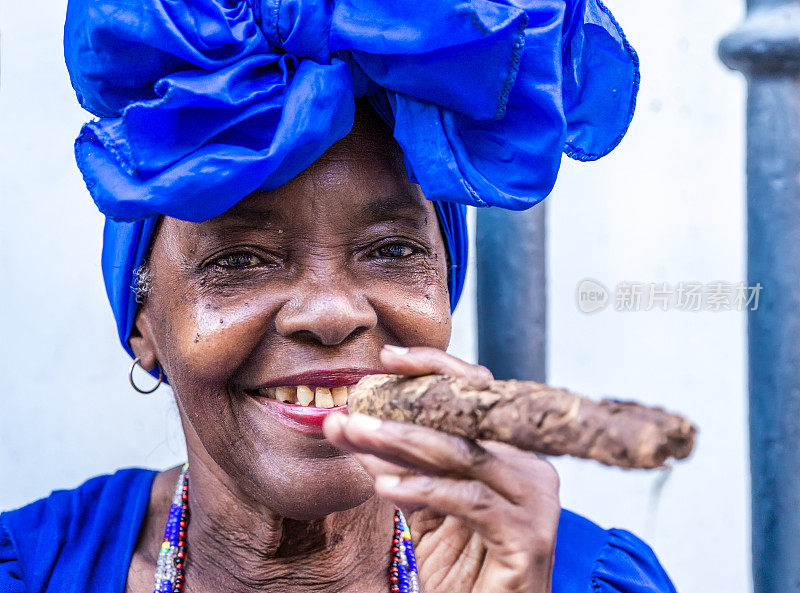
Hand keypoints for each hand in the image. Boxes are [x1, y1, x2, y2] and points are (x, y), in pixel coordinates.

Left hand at [323, 346, 559, 592]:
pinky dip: (424, 489)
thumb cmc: (461, 570)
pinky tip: (386, 488)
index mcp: (508, 453)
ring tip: (356, 435)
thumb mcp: (421, 507)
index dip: (434, 368)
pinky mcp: (530, 535)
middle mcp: (529, 467)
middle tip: (351, 408)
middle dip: (400, 412)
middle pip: (462, 423)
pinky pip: (468, 500)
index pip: (473, 396)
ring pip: (462, 455)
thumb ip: (394, 466)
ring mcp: (535, 499)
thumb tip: (348, 425)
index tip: (388, 358)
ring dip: (401, 443)